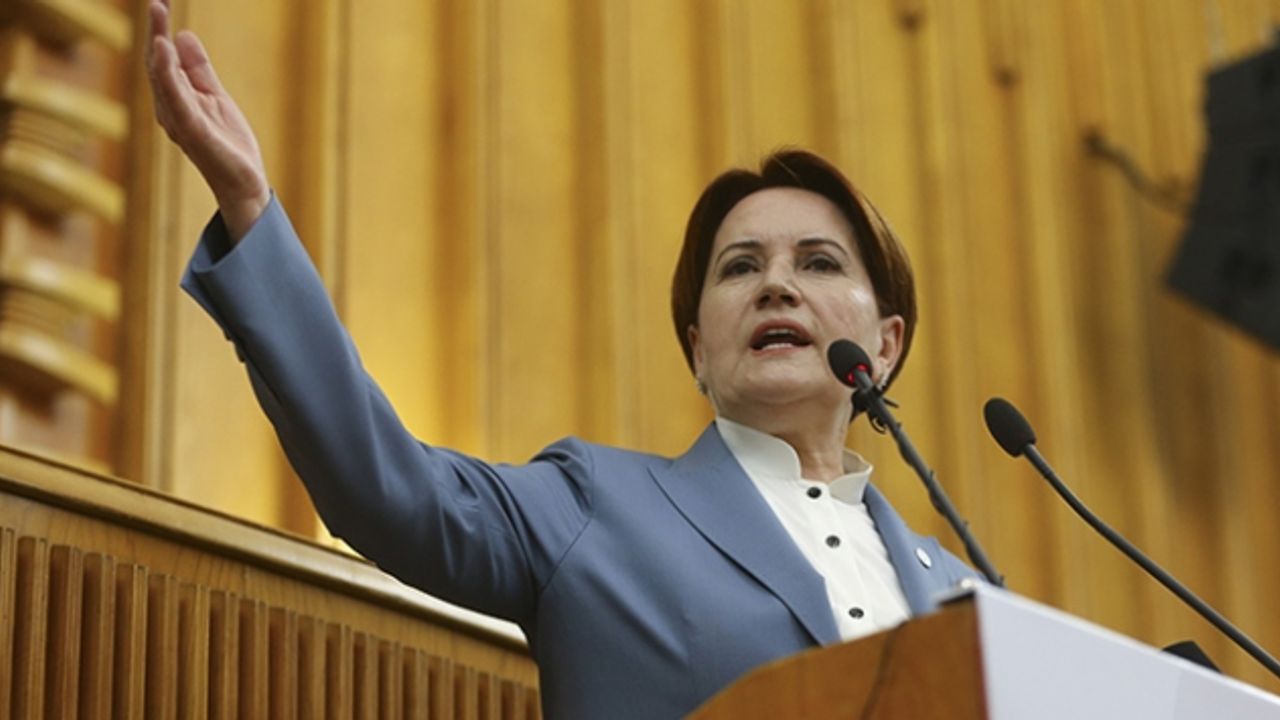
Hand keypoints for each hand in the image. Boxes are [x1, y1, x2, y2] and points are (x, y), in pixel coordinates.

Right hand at [146, 0, 269, 241]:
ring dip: (159, 48)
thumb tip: (183, 36)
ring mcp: (179, 120)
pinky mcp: (193, 131)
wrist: (244, 183)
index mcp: (175, 99)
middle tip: (156, 1)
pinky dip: (169, 75)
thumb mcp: (215, 96)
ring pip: (163, 79)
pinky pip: (177, 99)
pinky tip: (166, 51)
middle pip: (158, 63)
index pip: (163, 58)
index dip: (160, 29)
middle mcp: (170, 108)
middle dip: (156, 31)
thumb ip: (199, 69)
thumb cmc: (227, 143)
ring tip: (159, 17)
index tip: (160, 1)